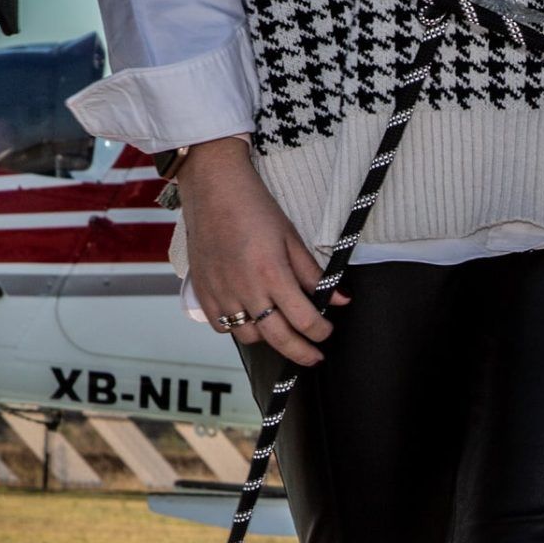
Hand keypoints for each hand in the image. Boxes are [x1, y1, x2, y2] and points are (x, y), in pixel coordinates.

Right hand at [174, 136, 342, 365]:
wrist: (213, 186)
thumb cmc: (252, 206)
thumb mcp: (291, 238)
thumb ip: (314, 274)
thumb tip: (340, 299)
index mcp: (271, 273)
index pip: (303, 320)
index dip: (320, 332)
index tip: (326, 332)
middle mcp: (244, 288)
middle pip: (278, 338)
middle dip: (301, 352)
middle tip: (314, 356)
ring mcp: (221, 292)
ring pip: (249, 337)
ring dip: (268, 338)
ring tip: (280, 329)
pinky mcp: (203, 291)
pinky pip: (221, 327)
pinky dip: (237, 328)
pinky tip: (249, 318)